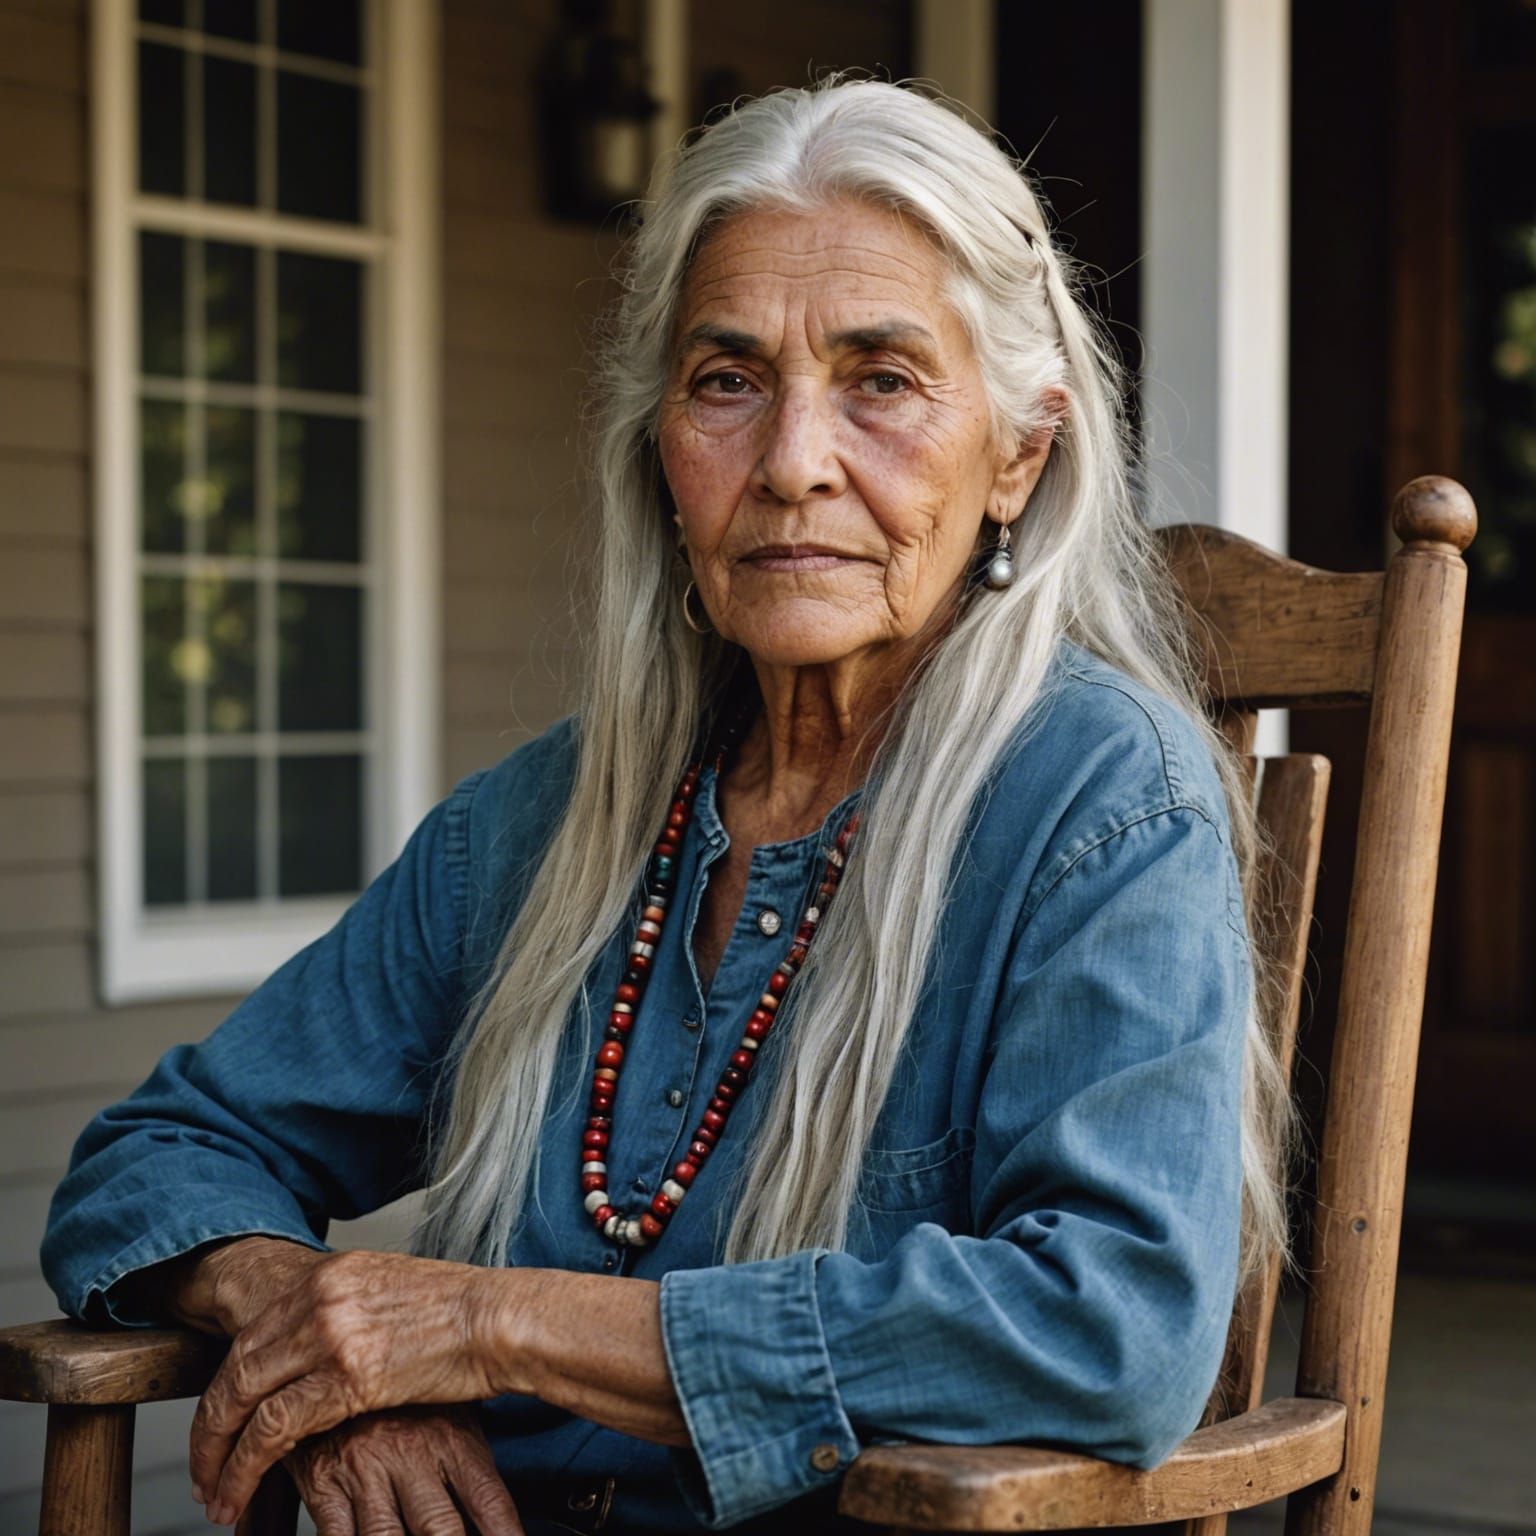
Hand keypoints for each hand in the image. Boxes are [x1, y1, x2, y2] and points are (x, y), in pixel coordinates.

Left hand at [189, 1248, 512, 1525]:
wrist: (498, 1317)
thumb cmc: (461, 1311)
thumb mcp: (391, 1292)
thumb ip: (347, 1310)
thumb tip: (320, 1342)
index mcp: (329, 1273)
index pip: (252, 1334)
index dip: (228, 1386)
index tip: (221, 1423)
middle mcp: (319, 1296)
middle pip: (235, 1366)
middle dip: (210, 1427)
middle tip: (203, 1469)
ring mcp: (329, 1334)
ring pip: (242, 1400)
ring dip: (218, 1456)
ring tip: (215, 1494)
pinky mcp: (346, 1377)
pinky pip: (273, 1430)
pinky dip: (245, 1468)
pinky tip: (238, 1494)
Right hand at [285, 1405, 522, 1535]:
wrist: (338, 1355)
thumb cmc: (402, 1396)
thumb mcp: (449, 1410)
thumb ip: (471, 1460)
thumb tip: (497, 1514)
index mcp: (451, 1436)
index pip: (488, 1499)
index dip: (504, 1534)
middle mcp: (412, 1454)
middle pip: (439, 1529)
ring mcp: (367, 1470)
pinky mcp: (324, 1483)